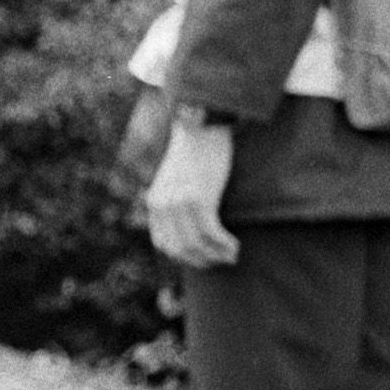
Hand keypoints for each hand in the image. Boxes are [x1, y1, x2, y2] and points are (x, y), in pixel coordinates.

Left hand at [142, 116, 242, 269]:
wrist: (200, 128)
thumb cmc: (195, 153)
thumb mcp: (176, 180)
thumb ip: (176, 202)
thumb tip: (190, 227)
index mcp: (155, 204)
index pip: (164, 244)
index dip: (185, 257)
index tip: (204, 259)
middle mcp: (163, 207)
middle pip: (180, 249)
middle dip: (203, 261)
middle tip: (223, 261)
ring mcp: (179, 205)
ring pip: (197, 245)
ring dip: (217, 255)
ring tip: (233, 255)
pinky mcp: (199, 200)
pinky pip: (210, 234)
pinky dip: (224, 244)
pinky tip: (235, 245)